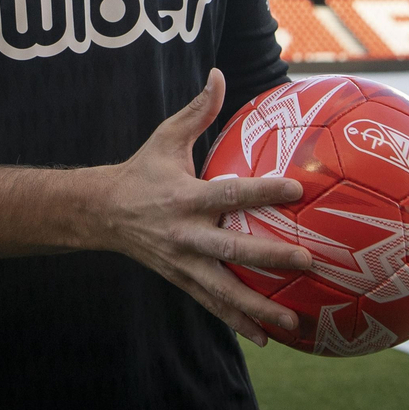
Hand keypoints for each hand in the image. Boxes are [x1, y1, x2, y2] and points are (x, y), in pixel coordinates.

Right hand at [98, 68, 311, 345]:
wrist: (101, 213)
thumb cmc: (142, 170)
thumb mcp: (166, 137)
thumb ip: (198, 110)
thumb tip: (219, 73)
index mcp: (185, 196)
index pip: (230, 193)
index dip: (263, 191)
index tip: (297, 189)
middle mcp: (185, 234)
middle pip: (232, 248)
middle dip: (269, 256)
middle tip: (307, 260)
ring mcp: (183, 262)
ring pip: (224, 289)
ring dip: (259, 306)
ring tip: (295, 318)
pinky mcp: (182, 280)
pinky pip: (214, 304)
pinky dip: (240, 322)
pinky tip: (270, 336)